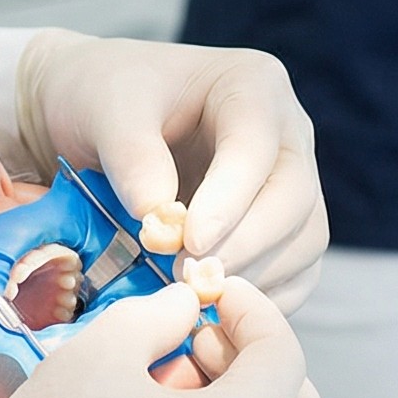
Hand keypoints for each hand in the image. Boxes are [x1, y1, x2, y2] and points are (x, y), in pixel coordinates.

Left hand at [14, 31, 327, 313]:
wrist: (93, 120)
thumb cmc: (102, 99)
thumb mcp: (105, 109)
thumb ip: (131, 155)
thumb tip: (161, 219)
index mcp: (252, 86)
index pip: (256, 147)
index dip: (229, 200)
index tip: (189, 241)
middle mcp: (285, 135)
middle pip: (294, 199)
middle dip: (246, 245)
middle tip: (190, 279)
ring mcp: (290, 184)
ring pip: (303, 241)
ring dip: (254, 278)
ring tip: (194, 297)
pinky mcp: (283, 231)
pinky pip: (295, 273)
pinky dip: (261, 298)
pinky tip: (213, 311)